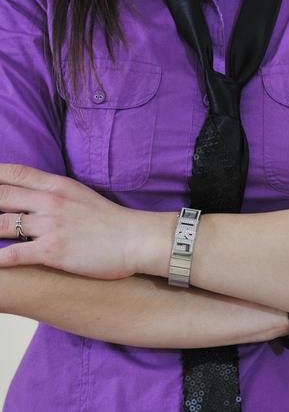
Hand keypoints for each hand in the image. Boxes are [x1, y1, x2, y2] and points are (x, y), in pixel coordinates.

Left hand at [0, 163, 150, 279]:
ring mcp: (50, 226)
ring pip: (3, 224)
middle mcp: (51, 202)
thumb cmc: (110, 221)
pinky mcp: (52, 251)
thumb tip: (34, 196)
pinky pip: (13, 254)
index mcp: (58, 186)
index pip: (16, 174)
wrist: (134, 238)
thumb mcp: (81, 196)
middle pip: (3, 195)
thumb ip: (56, 194)